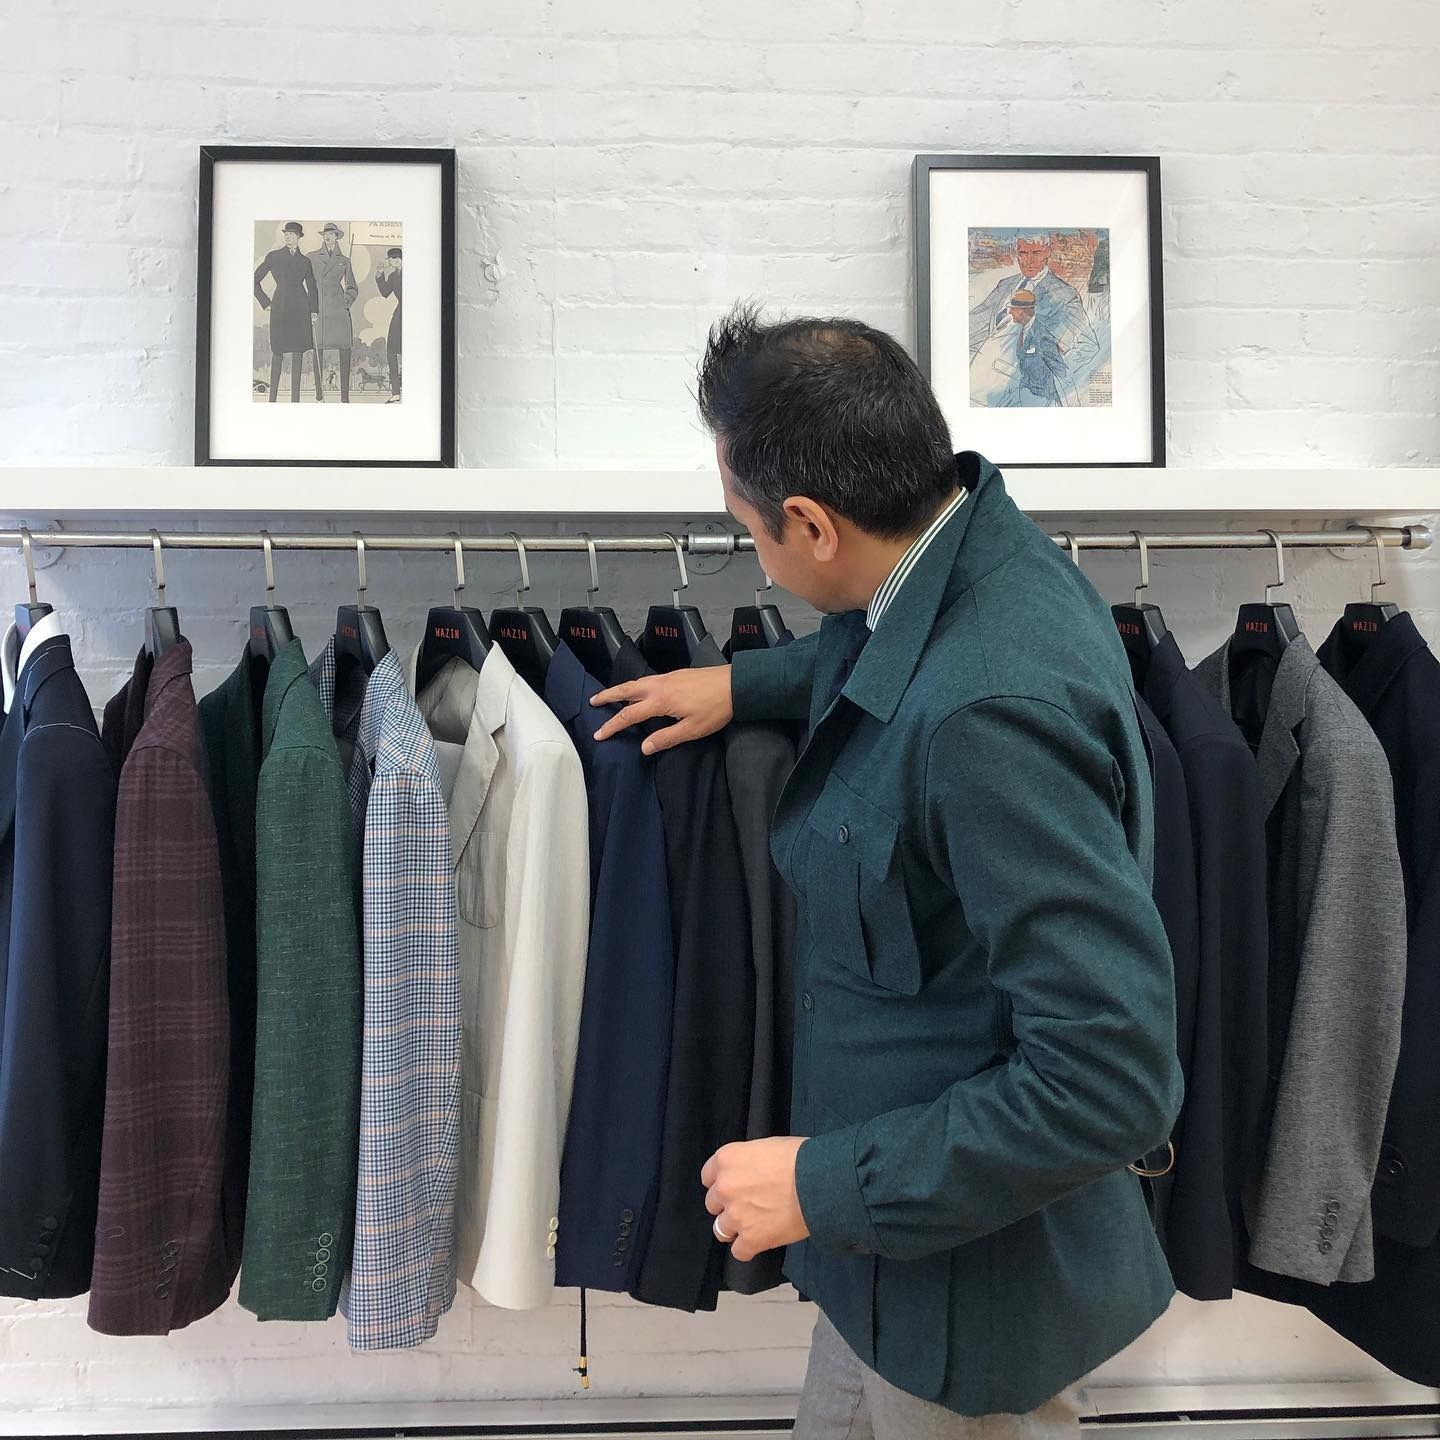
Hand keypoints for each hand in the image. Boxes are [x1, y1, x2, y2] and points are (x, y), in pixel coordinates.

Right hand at [590, 665, 732, 754]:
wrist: (736, 684)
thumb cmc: (716, 709)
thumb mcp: (692, 730)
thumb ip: (666, 738)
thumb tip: (644, 747)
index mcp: (661, 701)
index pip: (629, 715)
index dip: (613, 726)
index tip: (599, 734)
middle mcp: (659, 686)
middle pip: (626, 690)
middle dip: (607, 696)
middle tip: (593, 701)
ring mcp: (668, 677)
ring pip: (637, 682)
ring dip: (620, 689)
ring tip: (610, 695)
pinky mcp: (676, 674)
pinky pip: (648, 679)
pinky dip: (636, 685)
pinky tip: (639, 690)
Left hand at [702, 1138, 807, 1262]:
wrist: (817, 1182)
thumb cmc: (798, 1157)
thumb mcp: (765, 1147)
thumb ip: (748, 1162)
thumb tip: (750, 1173)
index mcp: (726, 1159)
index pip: (708, 1176)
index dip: (721, 1182)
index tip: (735, 1185)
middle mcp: (725, 1187)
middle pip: (713, 1203)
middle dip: (728, 1204)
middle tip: (748, 1204)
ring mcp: (736, 1215)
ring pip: (720, 1229)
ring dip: (734, 1227)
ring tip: (753, 1225)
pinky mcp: (751, 1239)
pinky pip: (739, 1252)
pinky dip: (748, 1248)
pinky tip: (760, 1241)